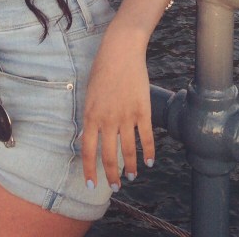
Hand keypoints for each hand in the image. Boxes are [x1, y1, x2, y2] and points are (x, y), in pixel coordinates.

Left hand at [80, 27, 154, 189]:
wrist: (121, 51)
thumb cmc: (102, 69)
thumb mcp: (89, 93)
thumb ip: (91, 116)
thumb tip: (90, 137)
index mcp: (91, 115)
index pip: (88, 151)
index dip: (90, 171)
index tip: (92, 185)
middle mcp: (108, 120)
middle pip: (109, 156)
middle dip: (112, 175)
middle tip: (115, 186)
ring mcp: (126, 116)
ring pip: (129, 151)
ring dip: (131, 168)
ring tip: (132, 176)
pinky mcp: (143, 111)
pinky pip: (146, 137)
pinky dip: (149, 152)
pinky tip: (150, 162)